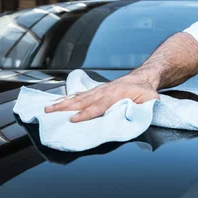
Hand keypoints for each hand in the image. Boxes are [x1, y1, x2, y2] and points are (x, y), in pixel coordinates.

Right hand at [44, 75, 159, 121]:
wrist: (143, 77)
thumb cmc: (146, 90)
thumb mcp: (150, 100)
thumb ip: (143, 109)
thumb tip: (133, 117)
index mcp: (116, 95)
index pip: (98, 106)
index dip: (85, 114)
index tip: (73, 120)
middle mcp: (103, 91)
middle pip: (81, 101)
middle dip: (64, 107)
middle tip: (50, 113)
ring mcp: (98, 90)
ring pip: (77, 97)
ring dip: (61, 103)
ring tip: (47, 109)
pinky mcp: (95, 91)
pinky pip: (79, 95)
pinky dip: (66, 98)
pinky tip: (57, 103)